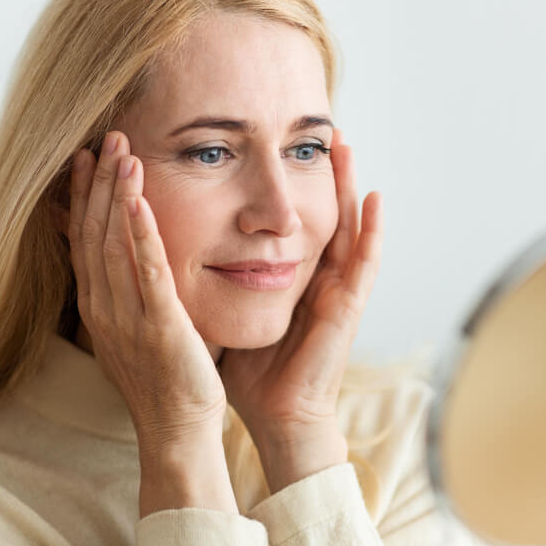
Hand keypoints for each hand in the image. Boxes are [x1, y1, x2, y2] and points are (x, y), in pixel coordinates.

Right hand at [66, 130, 226, 449]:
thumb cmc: (164, 376)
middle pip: (94, 232)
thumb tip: (121, 253)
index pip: (84, 238)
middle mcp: (104, 307)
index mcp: (97, 305)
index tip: (88, 156)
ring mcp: (128, 317)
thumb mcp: (133, 326)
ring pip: (115, 245)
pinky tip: (140, 202)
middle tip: (107, 137)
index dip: (84, 195)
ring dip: (117, 196)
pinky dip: (142, 235)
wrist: (177, 428)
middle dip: (99, 183)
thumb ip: (125, 288)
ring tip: (122, 152)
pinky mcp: (160, 327)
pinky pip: (148, 274)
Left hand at [217, 128, 383, 491]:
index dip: (288, 183)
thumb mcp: (228, 313)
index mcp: (291, 278)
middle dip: (321, 172)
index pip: (292, 220)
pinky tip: (373, 198)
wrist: (275, 417)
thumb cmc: (252, 371)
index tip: (274, 145)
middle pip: (323, 213)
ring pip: (348, 227)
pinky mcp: (347, 309)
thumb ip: (212, 283)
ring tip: (345, 145)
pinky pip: (365, 264)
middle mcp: (318, 278)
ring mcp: (337, 291)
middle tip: (319, 129)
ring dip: (348, 185)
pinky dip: (372, 231)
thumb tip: (172, 252)